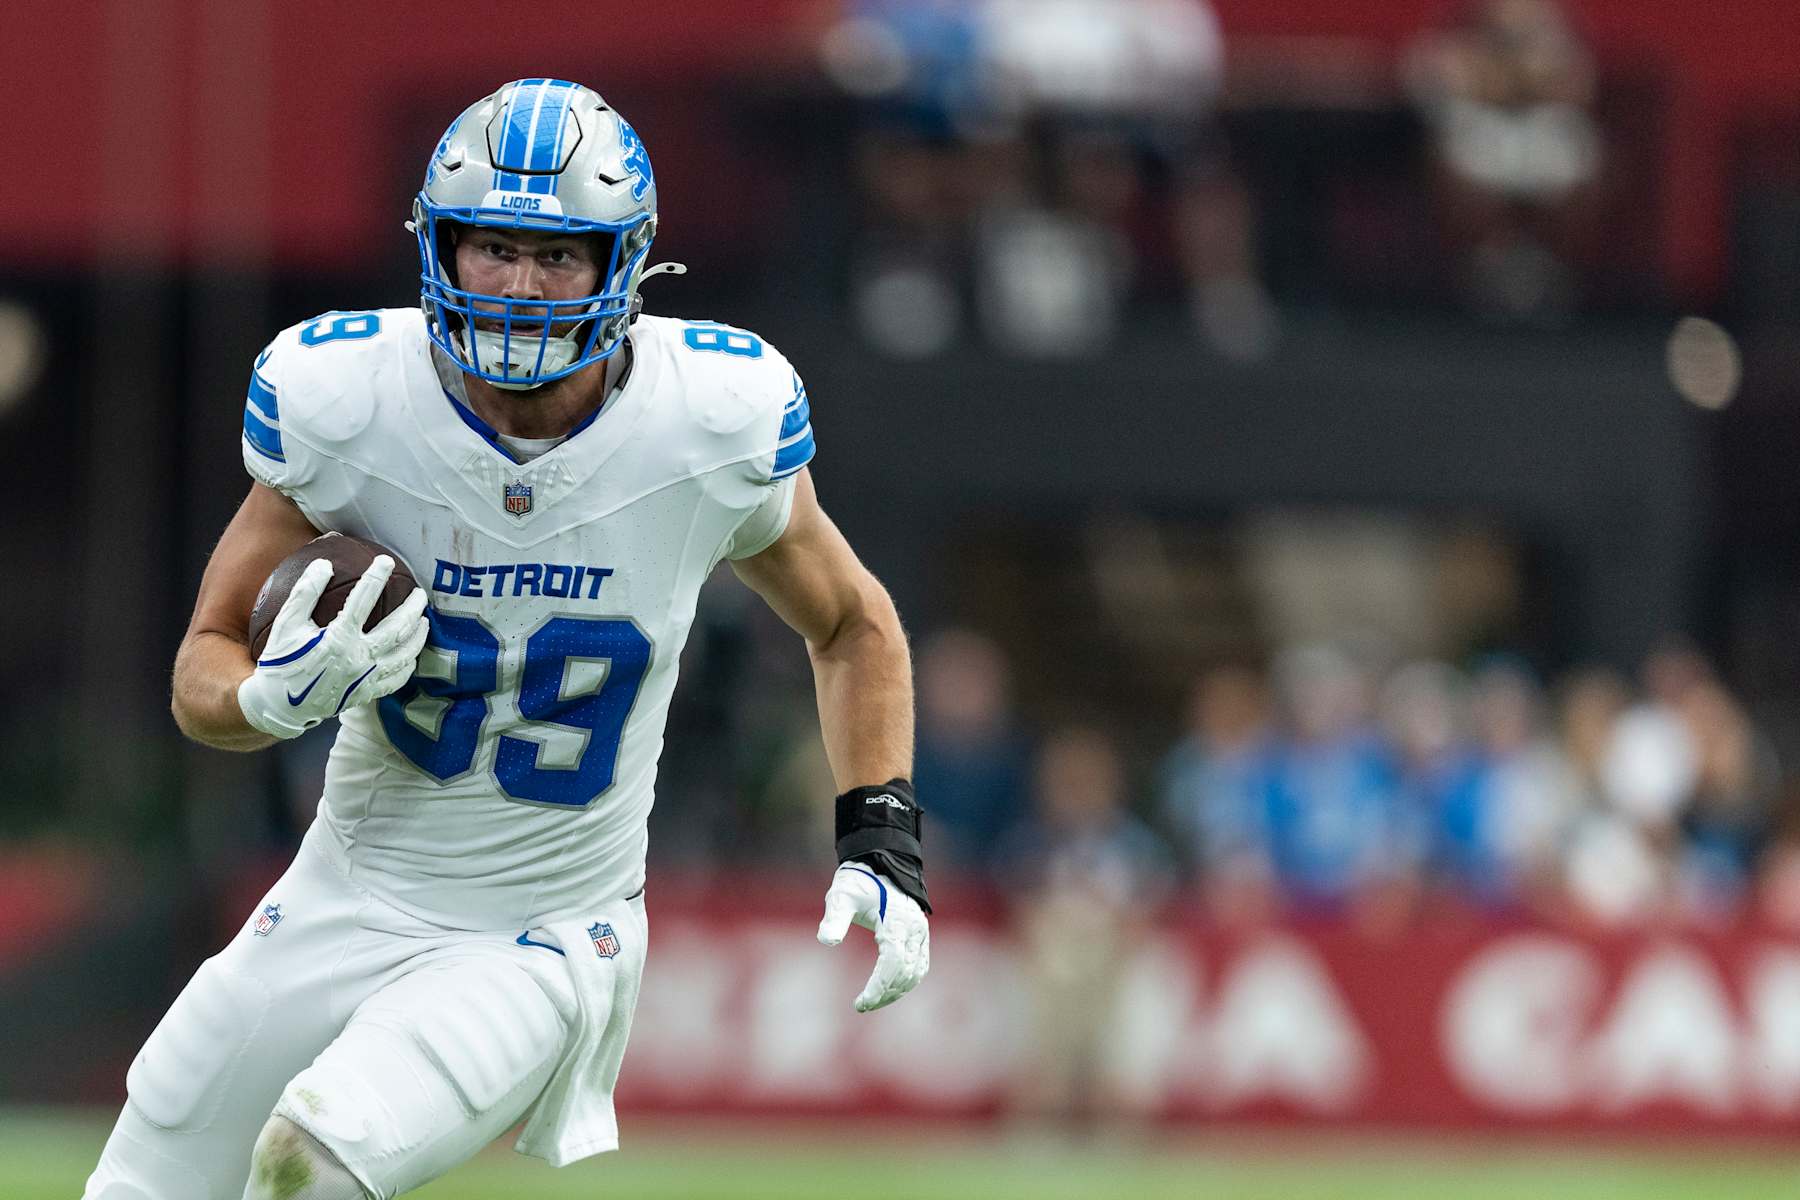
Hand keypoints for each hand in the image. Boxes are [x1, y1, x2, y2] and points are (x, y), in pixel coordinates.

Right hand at [236, 556, 428, 739]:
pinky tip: (411, 655)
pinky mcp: (367, 693)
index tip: (386, 561)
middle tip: (421, 593)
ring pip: (404, 655)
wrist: (279, 705)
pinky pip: (397, 680)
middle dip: (413, 607)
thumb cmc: (282, 661)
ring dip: (418, 636)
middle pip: (397, 628)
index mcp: (338, 638)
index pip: (363, 600)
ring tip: (424, 621)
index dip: (376, 577)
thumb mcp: (287, 624)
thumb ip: (305, 593)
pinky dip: (408, 665)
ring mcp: (366, 677)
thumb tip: (324, 564)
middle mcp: (358, 658)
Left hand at [817, 863, 929, 1011]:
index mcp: (897, 920)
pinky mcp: (921, 935)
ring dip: (896, 991)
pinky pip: (920, 966)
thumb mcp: (841, 896)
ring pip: (915, 972)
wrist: (879, 863)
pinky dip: (906, 982)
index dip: (879, 985)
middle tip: (861, 1005)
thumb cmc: (858, 881)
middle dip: (884, 993)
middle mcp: (915, 928)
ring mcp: (921, 932)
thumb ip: (834, 919)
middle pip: (905, 972)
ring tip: (872, 1001)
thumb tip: (826, 941)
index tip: (861, 1003)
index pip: (893, 961)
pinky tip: (888, 990)